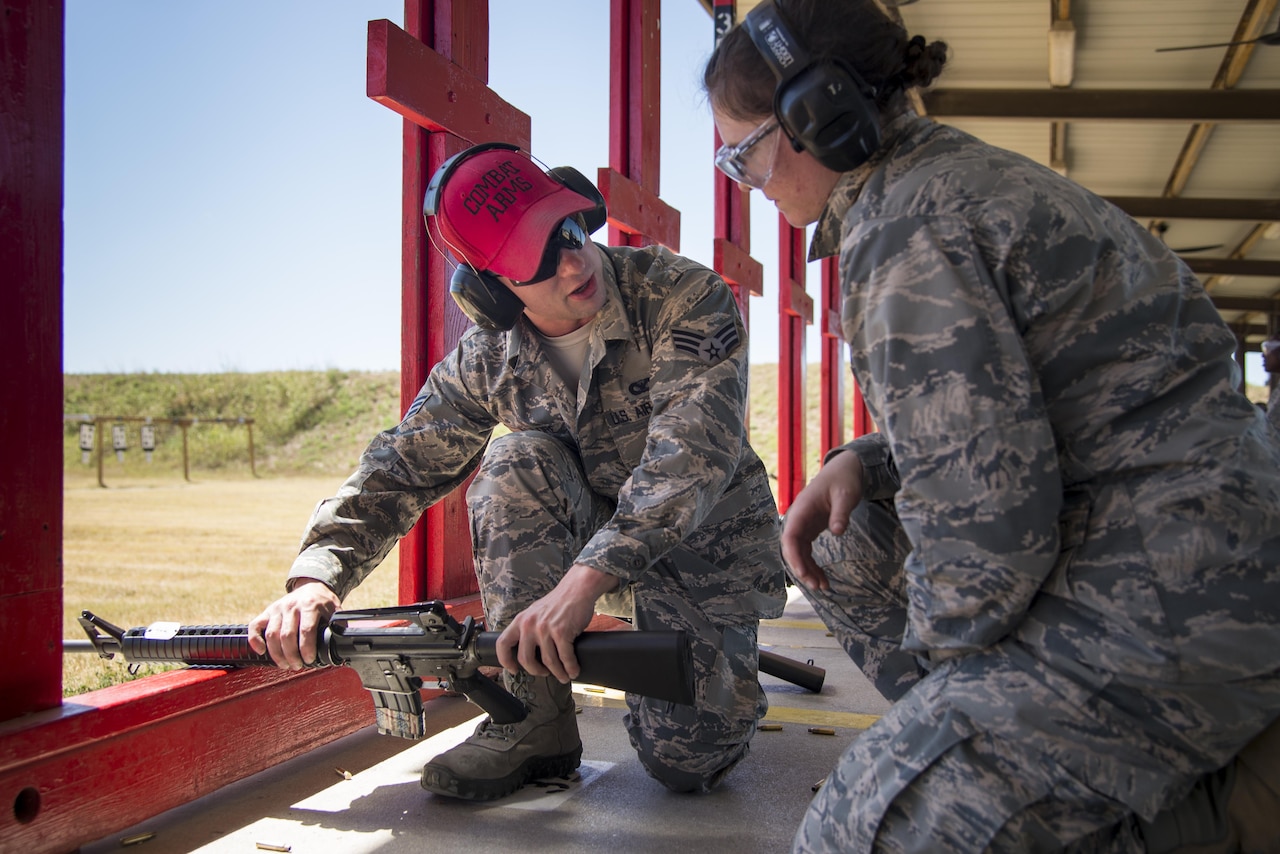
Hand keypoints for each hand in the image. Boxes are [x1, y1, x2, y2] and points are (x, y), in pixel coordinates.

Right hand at [247, 578, 340, 669]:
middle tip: (297, 666)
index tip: (309, 660)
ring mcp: (277, 608)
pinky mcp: (267, 611)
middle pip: (287, 635)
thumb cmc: (323, 602)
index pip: (306, 630)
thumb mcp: (334, 610)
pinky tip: (261, 651)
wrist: (311, 586)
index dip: (306, 648)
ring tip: (285, 664)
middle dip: (291, 655)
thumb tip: (342, 643)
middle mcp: (291, 605)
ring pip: (271, 634)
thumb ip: (336, 626)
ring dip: (277, 654)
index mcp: (310, 605)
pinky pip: (255, 626)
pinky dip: (255, 640)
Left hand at [495, 563, 619, 683]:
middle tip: (544, 673)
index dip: (505, 660)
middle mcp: (529, 625)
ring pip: (548, 661)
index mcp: (520, 621)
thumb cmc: (559, 602)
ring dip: (558, 673)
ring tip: (564, 675)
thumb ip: (529, 628)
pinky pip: (565, 657)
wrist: (577, 589)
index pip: (502, 644)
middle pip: (525, 659)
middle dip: (536, 671)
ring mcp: (545, 629)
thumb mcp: (536, 612)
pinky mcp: (561, 632)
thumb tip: (529, 650)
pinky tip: (573, 670)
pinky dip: (570, 667)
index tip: (512, 669)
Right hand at [781, 450, 864, 591]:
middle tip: (817, 586)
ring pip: (799, 553)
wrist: (845, 470)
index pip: (790, 536)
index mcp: (802, 509)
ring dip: (807, 570)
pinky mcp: (811, 529)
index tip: (802, 573)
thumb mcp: (846, 495)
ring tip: (823, 587)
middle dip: (801, 569)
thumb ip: (841, 513)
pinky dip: (813, 564)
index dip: (793, 556)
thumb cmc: (844, 479)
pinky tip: (822, 577)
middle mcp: (798, 519)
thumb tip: (837, 532)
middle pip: (792, 548)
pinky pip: (807, 551)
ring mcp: (803, 525)